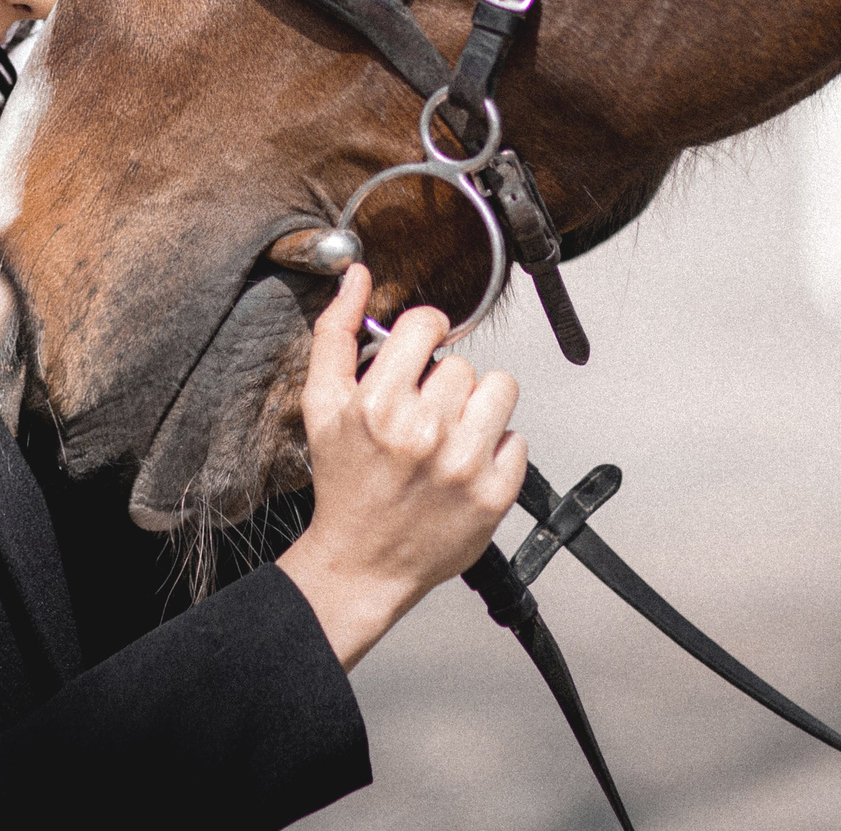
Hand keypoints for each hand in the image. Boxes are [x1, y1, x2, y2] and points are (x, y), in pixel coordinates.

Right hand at [275, 265, 525, 670]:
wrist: (361, 563)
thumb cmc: (343, 483)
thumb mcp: (321, 406)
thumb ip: (336, 333)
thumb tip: (357, 276)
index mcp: (378, 405)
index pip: (427, 324)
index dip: (423, 335)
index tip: (418, 357)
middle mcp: (424, 433)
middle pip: (462, 363)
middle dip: (444, 383)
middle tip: (422, 415)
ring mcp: (464, 465)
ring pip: (500, 388)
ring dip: (479, 407)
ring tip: (451, 433)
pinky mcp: (495, 495)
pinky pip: (519, 439)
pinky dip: (496, 450)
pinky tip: (464, 466)